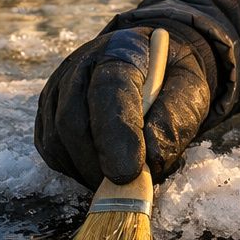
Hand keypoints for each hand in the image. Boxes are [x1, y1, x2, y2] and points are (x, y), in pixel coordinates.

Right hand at [35, 24, 214, 189]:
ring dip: (87, 171)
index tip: (130, 172)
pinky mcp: (48, 113)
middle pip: (72, 120)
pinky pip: (52, 150)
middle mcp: (81, 65)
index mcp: (120, 51)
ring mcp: (59, 88)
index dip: (116, 135)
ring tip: (121, 180)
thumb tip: (150, 160)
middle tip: (127, 189)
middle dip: (98, 164)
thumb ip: (174, 121)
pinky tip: (102, 170)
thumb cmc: (174, 81)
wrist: (156, 66)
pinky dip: (75, 169)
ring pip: (57, 140)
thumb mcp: (191, 92)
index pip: (108, 91)